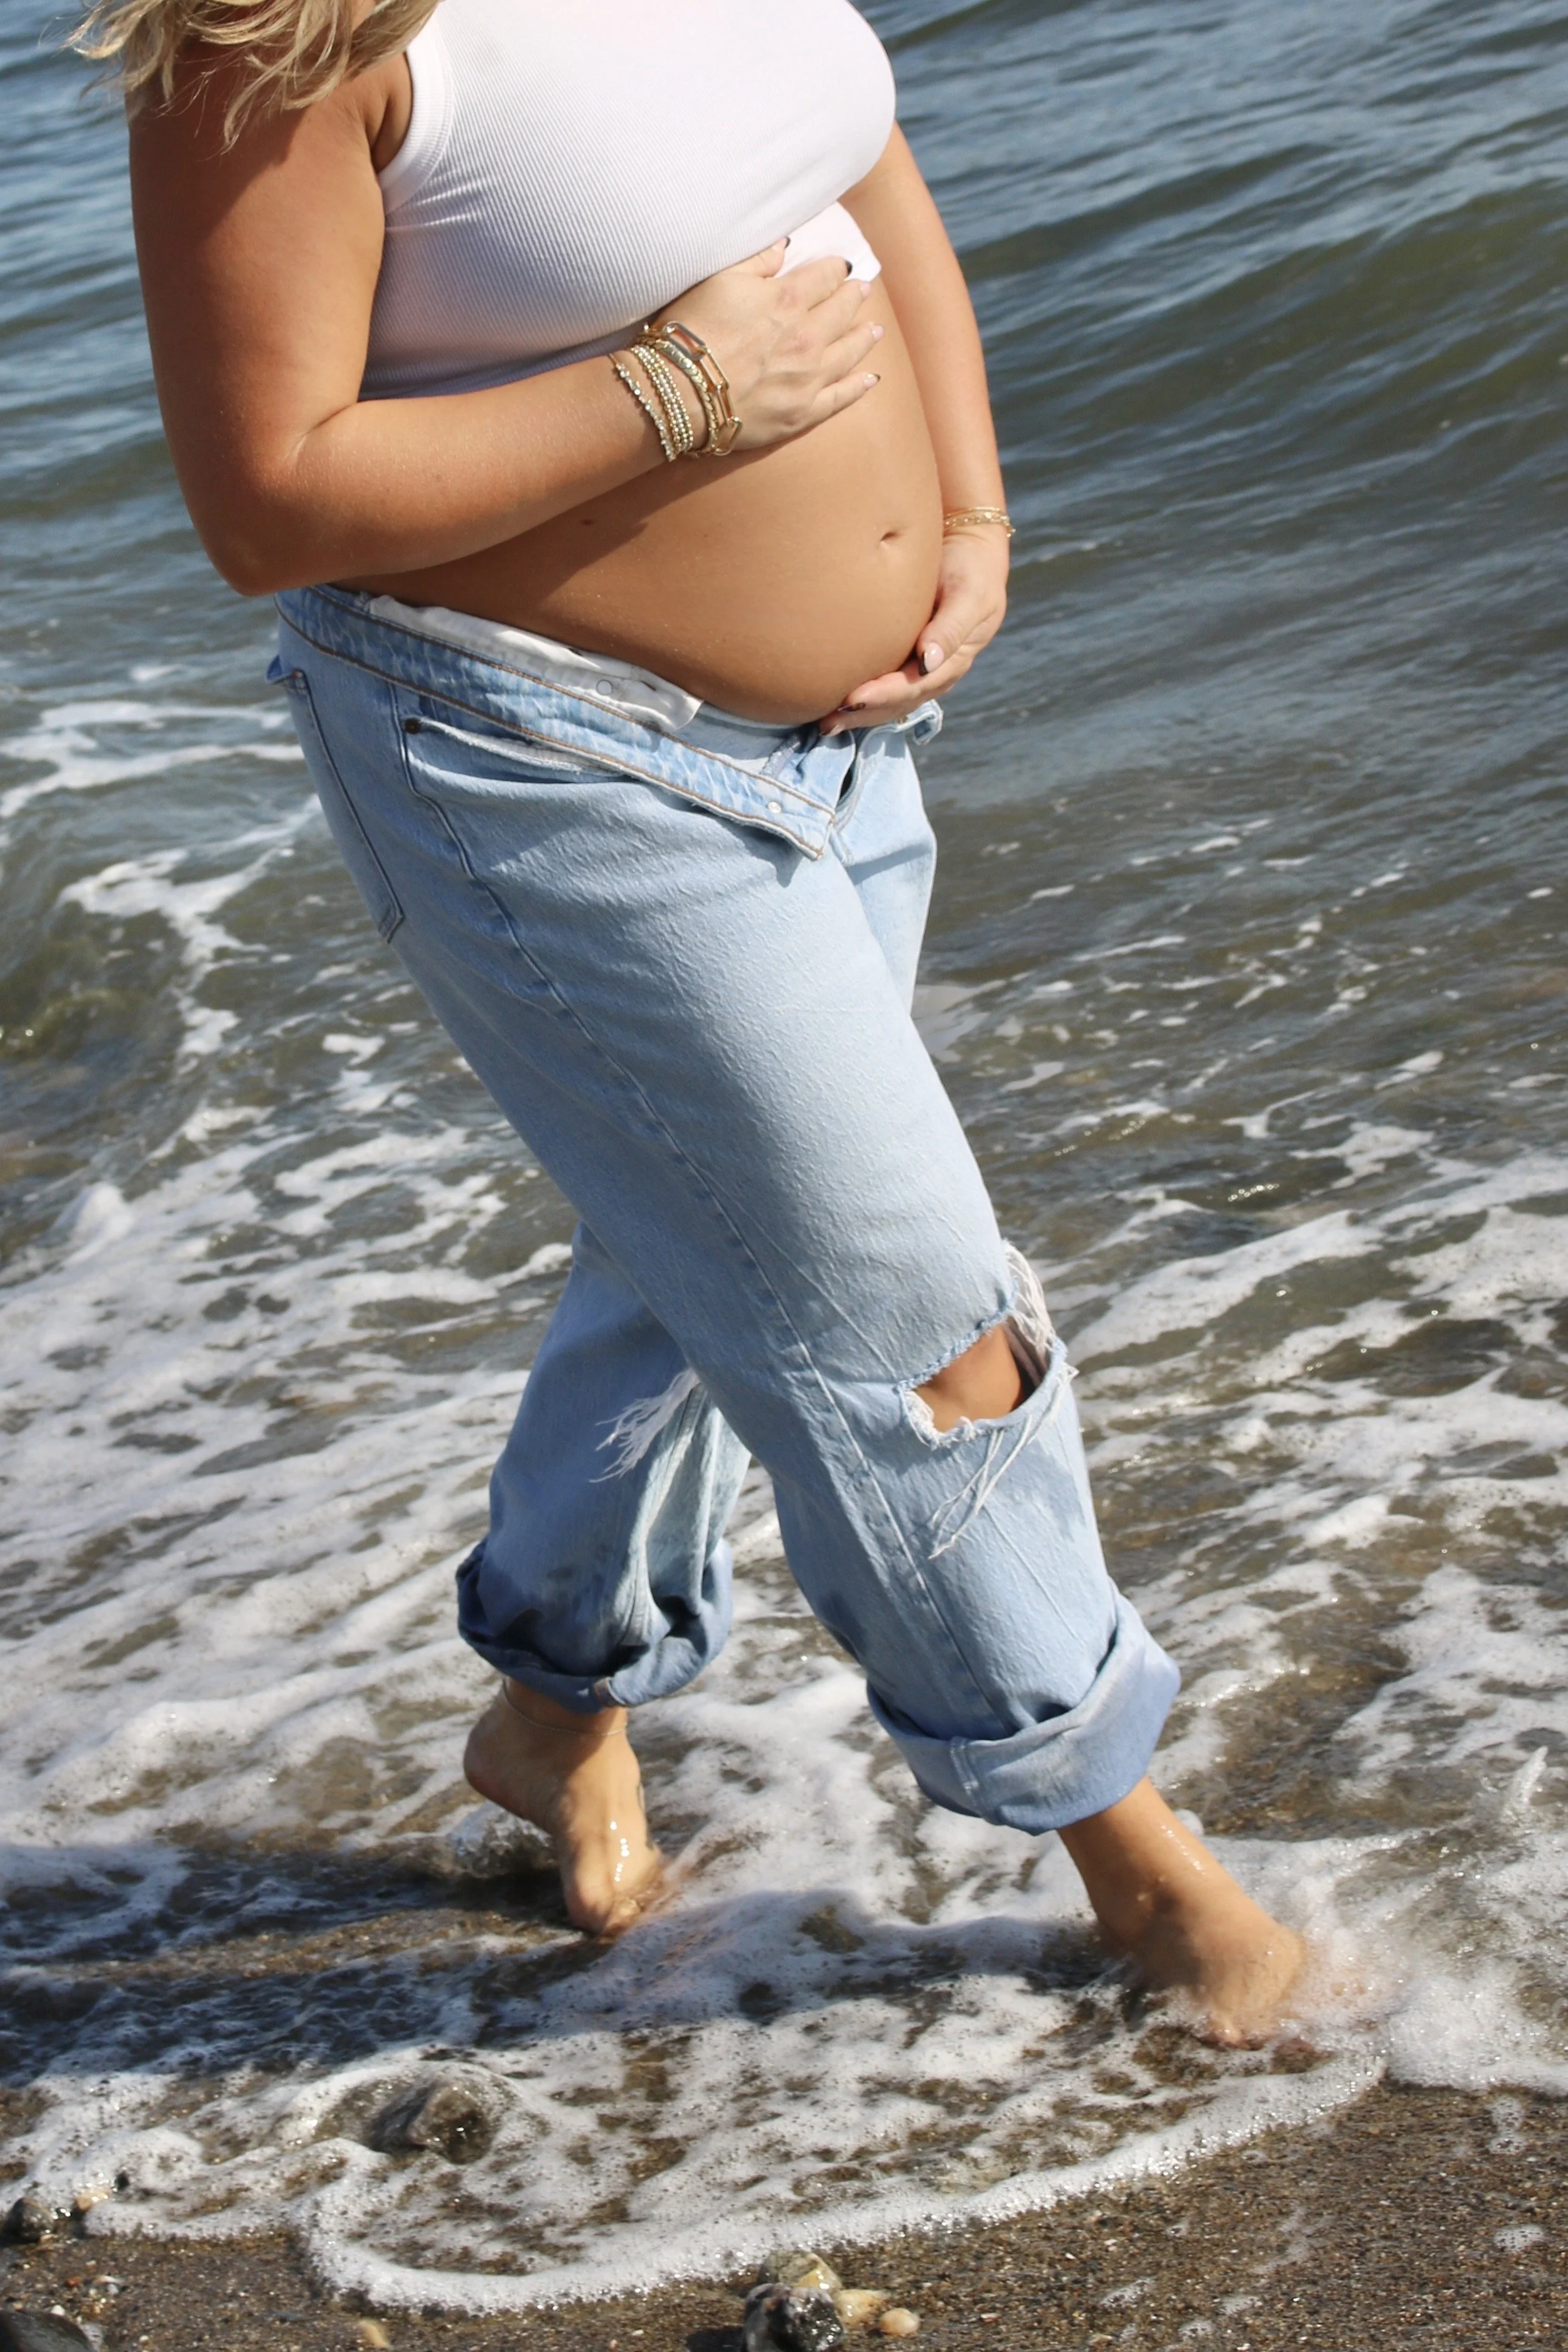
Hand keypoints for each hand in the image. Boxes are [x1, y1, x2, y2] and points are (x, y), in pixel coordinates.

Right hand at [652, 244, 882, 451]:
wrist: (681, 391)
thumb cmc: (692, 329)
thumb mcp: (720, 279)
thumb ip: (758, 260)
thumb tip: (786, 244)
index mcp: (788, 299)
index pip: (825, 277)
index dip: (835, 268)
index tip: (842, 266)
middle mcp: (807, 337)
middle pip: (842, 311)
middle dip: (854, 297)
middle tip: (863, 291)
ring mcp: (809, 378)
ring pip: (849, 352)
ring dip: (864, 338)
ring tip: (875, 330)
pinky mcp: (803, 413)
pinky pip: (841, 398)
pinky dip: (859, 386)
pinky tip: (870, 378)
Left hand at [820, 525, 1009, 733]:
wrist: (971, 551)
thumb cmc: (971, 568)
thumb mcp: (969, 595)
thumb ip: (950, 627)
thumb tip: (926, 661)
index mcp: (952, 661)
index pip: (914, 686)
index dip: (883, 695)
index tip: (852, 699)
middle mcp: (935, 673)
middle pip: (897, 703)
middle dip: (863, 715)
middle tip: (827, 723)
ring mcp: (920, 670)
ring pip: (888, 702)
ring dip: (858, 715)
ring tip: (825, 723)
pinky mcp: (905, 660)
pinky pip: (883, 686)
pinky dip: (861, 699)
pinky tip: (835, 702)